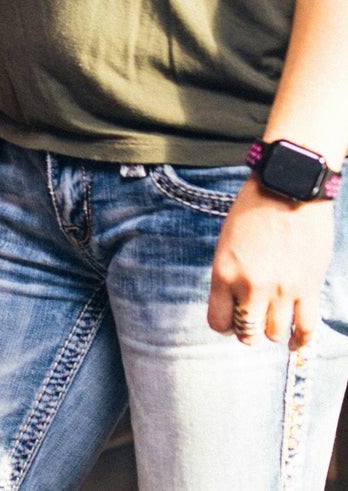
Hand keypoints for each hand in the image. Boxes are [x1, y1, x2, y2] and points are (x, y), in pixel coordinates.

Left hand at [207, 178, 335, 348]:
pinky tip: (295, 340)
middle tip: (252, 321)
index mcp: (224, 271)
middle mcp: (251, 286)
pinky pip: (306, 330)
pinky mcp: (308, 289)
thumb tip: (237, 300)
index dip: (224, 324)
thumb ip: (232, 272)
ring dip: (272, 331)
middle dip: (247, 331)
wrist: (287, 186)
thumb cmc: (254, 206)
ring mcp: (282, 290)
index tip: (229, 319)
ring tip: (273, 321)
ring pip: (275, 334)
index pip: (218, 321)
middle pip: (247, 334)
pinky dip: (300, 341)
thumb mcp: (228, 239)